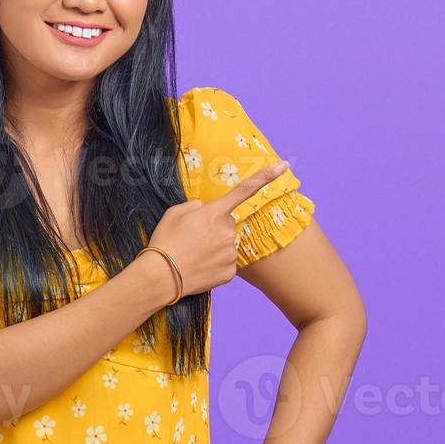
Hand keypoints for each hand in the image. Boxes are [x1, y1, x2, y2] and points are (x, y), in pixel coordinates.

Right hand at [144, 160, 292, 296]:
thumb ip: (196, 206)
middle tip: (193, 239)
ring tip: (194, 255)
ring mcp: (230, 252)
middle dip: (215, 228)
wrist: (159, 277)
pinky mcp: (230, 272)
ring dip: (215, 247)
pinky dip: (215, 264)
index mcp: (214, 213)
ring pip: (227, 244)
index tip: (285, 165)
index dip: (267, 176)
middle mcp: (227, 231)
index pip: (245, 189)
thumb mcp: (175, 213)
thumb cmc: (165, 242)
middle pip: (227, 223)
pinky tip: (200, 267)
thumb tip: (207, 210)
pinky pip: (227, 263)